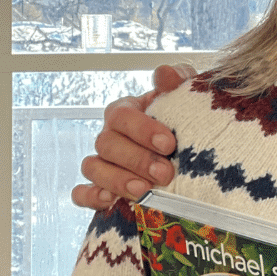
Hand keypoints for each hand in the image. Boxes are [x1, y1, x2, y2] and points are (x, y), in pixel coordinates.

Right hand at [71, 64, 196, 209]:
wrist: (194, 150)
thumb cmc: (186, 120)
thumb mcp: (187, 97)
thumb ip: (178, 81)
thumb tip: (164, 73)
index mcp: (127, 111)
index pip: (122, 115)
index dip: (142, 129)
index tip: (169, 144)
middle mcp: (111, 135)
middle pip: (107, 144)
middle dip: (136, 160)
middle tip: (165, 173)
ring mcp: (103, 162)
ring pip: (93, 167)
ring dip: (116, 180)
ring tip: (144, 191)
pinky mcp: (101, 188)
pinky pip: (82, 193)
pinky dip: (91, 197)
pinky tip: (110, 201)